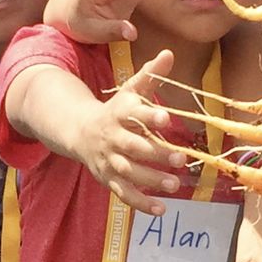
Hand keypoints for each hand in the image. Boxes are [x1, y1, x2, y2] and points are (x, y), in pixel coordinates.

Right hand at [76, 48, 188, 213]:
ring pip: (130, 172)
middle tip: (182, 159)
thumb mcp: (130, 90)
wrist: (80, 132)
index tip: (166, 119)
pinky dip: (141, 203)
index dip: (149, 117)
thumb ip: (150, 75)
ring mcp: (109, 160)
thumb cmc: (115, 110)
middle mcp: (113, 138)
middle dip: (157, 154)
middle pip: (134, 147)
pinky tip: (161, 209)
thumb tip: (169, 53)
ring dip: (152, 180)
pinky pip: (123, 193)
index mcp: (119, 114)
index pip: (135, 114)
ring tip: (175, 185)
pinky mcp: (108, 178)